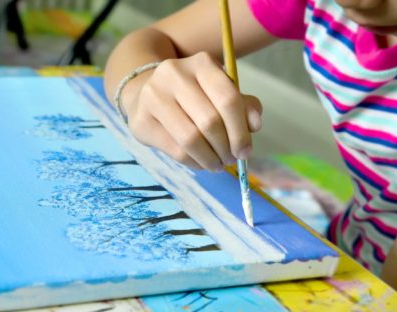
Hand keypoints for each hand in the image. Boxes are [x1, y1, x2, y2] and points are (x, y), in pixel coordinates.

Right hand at [124, 52, 262, 170]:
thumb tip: (255, 125)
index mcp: (201, 63)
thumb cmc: (192, 95)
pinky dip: (194, 162)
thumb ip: (243, 105)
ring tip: (217, 164)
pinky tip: (200, 163)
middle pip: (209, 121)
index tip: (245, 151)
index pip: (228, 99)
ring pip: (191, 139)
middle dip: (225, 147)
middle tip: (231, 160)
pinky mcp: (141, 120)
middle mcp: (174, 74)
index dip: (240, 130)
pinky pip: (175, 150)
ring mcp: (153, 96)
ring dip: (210, 158)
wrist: (146, 92)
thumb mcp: (220, 92)